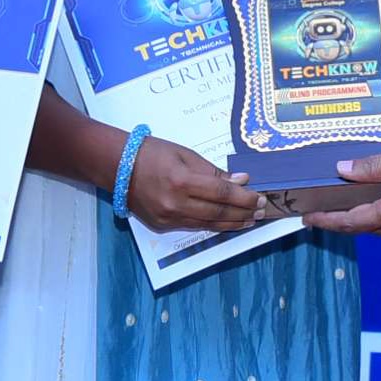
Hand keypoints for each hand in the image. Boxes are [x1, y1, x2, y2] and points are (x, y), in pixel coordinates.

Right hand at [121, 139, 259, 233]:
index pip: (222, 192)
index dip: (244, 197)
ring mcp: (168, 218)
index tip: (260, 197)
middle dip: (244, 212)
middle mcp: (176, 203)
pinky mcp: (163, 226)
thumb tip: (241, 181)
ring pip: (209, 224)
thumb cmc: (153, 153)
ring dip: (233, 223)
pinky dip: (214, 225)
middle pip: (218, 212)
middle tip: (262, 211)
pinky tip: (228, 223)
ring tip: (251, 221)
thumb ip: (213, 171)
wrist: (118, 167)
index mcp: (182, 180)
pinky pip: (195, 227)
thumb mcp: (186, 154)